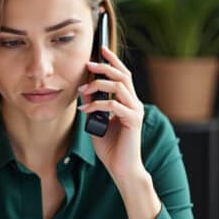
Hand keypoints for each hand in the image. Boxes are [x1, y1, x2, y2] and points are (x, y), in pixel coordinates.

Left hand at [78, 47, 161, 218]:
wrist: (122, 168)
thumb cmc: (111, 148)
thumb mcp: (97, 123)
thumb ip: (94, 107)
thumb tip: (84, 92)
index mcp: (128, 102)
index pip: (123, 75)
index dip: (113, 61)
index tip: (101, 50)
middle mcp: (134, 104)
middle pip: (122, 76)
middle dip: (105, 66)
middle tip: (89, 63)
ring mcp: (135, 112)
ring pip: (119, 87)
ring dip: (98, 85)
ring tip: (83, 90)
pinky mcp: (132, 121)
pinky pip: (114, 106)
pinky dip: (97, 105)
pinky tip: (85, 110)